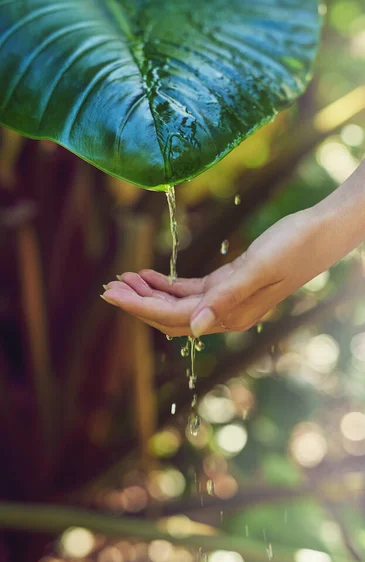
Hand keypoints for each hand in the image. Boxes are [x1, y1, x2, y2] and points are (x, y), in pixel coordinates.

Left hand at [101, 206, 336, 336]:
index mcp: (232, 314)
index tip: (111, 295)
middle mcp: (226, 312)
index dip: (140, 307)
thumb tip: (197, 328)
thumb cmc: (295, 246)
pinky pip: (191, 289)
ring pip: (178, 303)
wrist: (320, 232)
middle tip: (107, 288)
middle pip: (171, 315)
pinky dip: (167, 283)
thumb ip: (229, 298)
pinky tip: (148, 274)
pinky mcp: (229, 283)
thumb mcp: (260, 269)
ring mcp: (227, 299)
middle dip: (138, 303)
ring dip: (149, 293)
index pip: (175, 317)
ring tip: (121, 279)